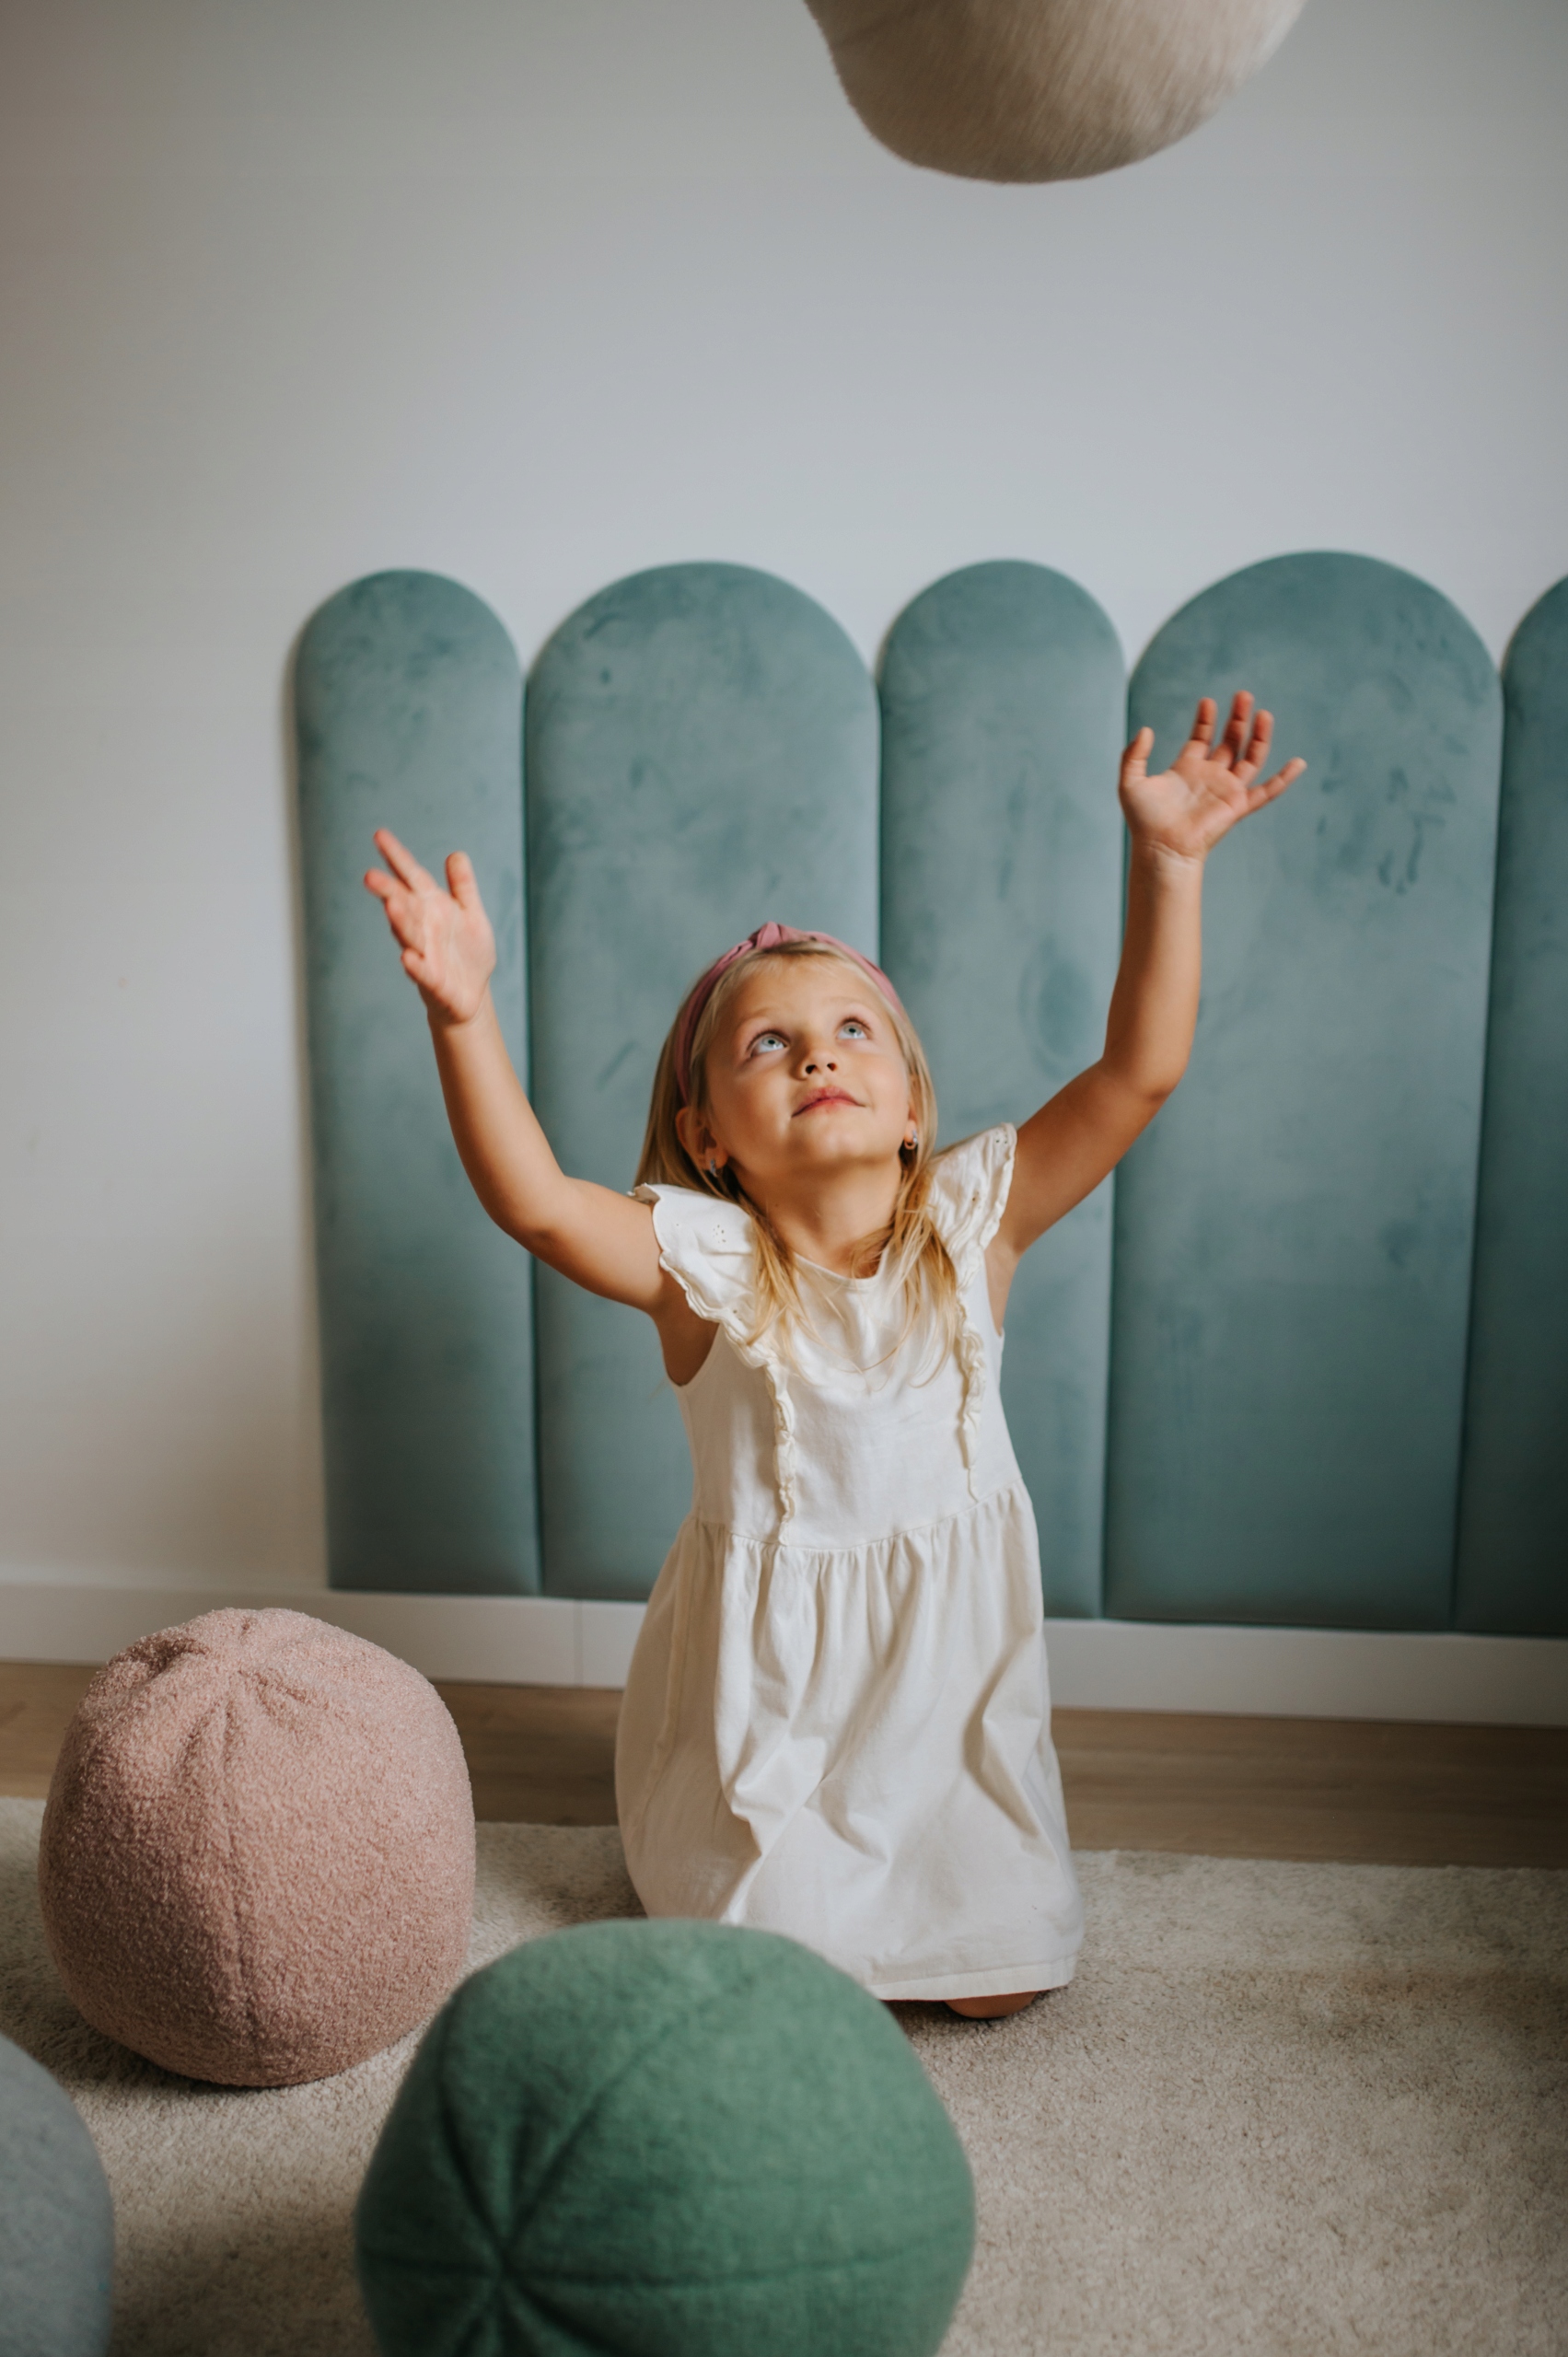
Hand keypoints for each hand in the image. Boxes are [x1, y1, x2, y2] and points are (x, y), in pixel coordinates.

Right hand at [364, 830, 495, 1025]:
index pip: (412, 878)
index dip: (396, 858)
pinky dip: (416, 966)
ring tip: (390, 905)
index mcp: (433, 907)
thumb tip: (456, 854)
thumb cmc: (468, 953)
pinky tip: (408, 957)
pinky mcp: (434, 982)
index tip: (379, 835)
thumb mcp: (472, 915)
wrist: (472, 996)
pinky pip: (423, 972)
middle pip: (403, 905)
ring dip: (399, 922)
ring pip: (409, 936)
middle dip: (388, 892)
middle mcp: (423, 928)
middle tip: (370, 876)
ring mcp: (425, 954)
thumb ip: (463, 887)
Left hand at [1119, 692, 1304, 863]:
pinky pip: (1266, 791)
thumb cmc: (1144, 821)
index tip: (1208, 701)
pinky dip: (1283, 779)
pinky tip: (1298, 763)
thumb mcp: (1130, 782)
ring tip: (1263, 713)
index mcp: (1187, 769)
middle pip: (1230, 741)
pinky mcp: (1237, 806)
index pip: (1202, 737)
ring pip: (1250, 758)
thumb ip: (1134, 755)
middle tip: (1243, 695)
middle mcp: (1210, 777)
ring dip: (1259, 736)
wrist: (1160, 847)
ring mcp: (1226, 790)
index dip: (1206, 719)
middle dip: (1237, 719)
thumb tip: (1145, 730)